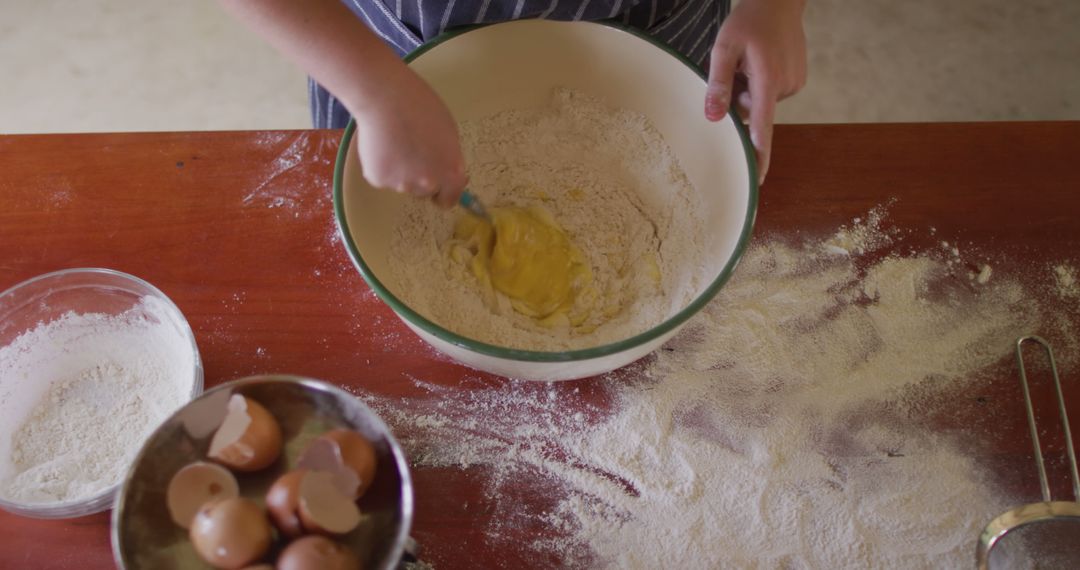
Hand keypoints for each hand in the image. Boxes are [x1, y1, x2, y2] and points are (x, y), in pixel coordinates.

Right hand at [352, 64, 467, 207]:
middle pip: (424, 192)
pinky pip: (383, 177)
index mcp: (450, 174)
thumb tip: (446, 173)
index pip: (448, 200)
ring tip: (396, 141)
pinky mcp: (378, 180)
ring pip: (403, 184)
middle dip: (420, 176)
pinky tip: (382, 143)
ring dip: (401, 170)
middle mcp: (428, 185)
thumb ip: (449, 159)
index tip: (438, 183)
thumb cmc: (421, 108)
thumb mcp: (450, 133)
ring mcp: (402, 185)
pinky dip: (383, 165)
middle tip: (413, 149)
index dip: (443, 191)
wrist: (387, 99)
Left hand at [705, 0, 806, 183]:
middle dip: (737, 99)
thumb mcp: (725, 47)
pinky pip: (769, 93)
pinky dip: (759, 84)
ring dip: (748, 90)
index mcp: (768, 81)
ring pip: (760, 103)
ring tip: (748, 63)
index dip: (759, 155)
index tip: (757, 179)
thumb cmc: (750, 21)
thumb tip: (713, 117)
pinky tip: (759, 62)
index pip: (762, 127)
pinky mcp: (796, 80)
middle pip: (752, 112)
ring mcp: (794, 84)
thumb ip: (718, 83)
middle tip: (734, 70)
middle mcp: (785, 87)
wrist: (779, 2)